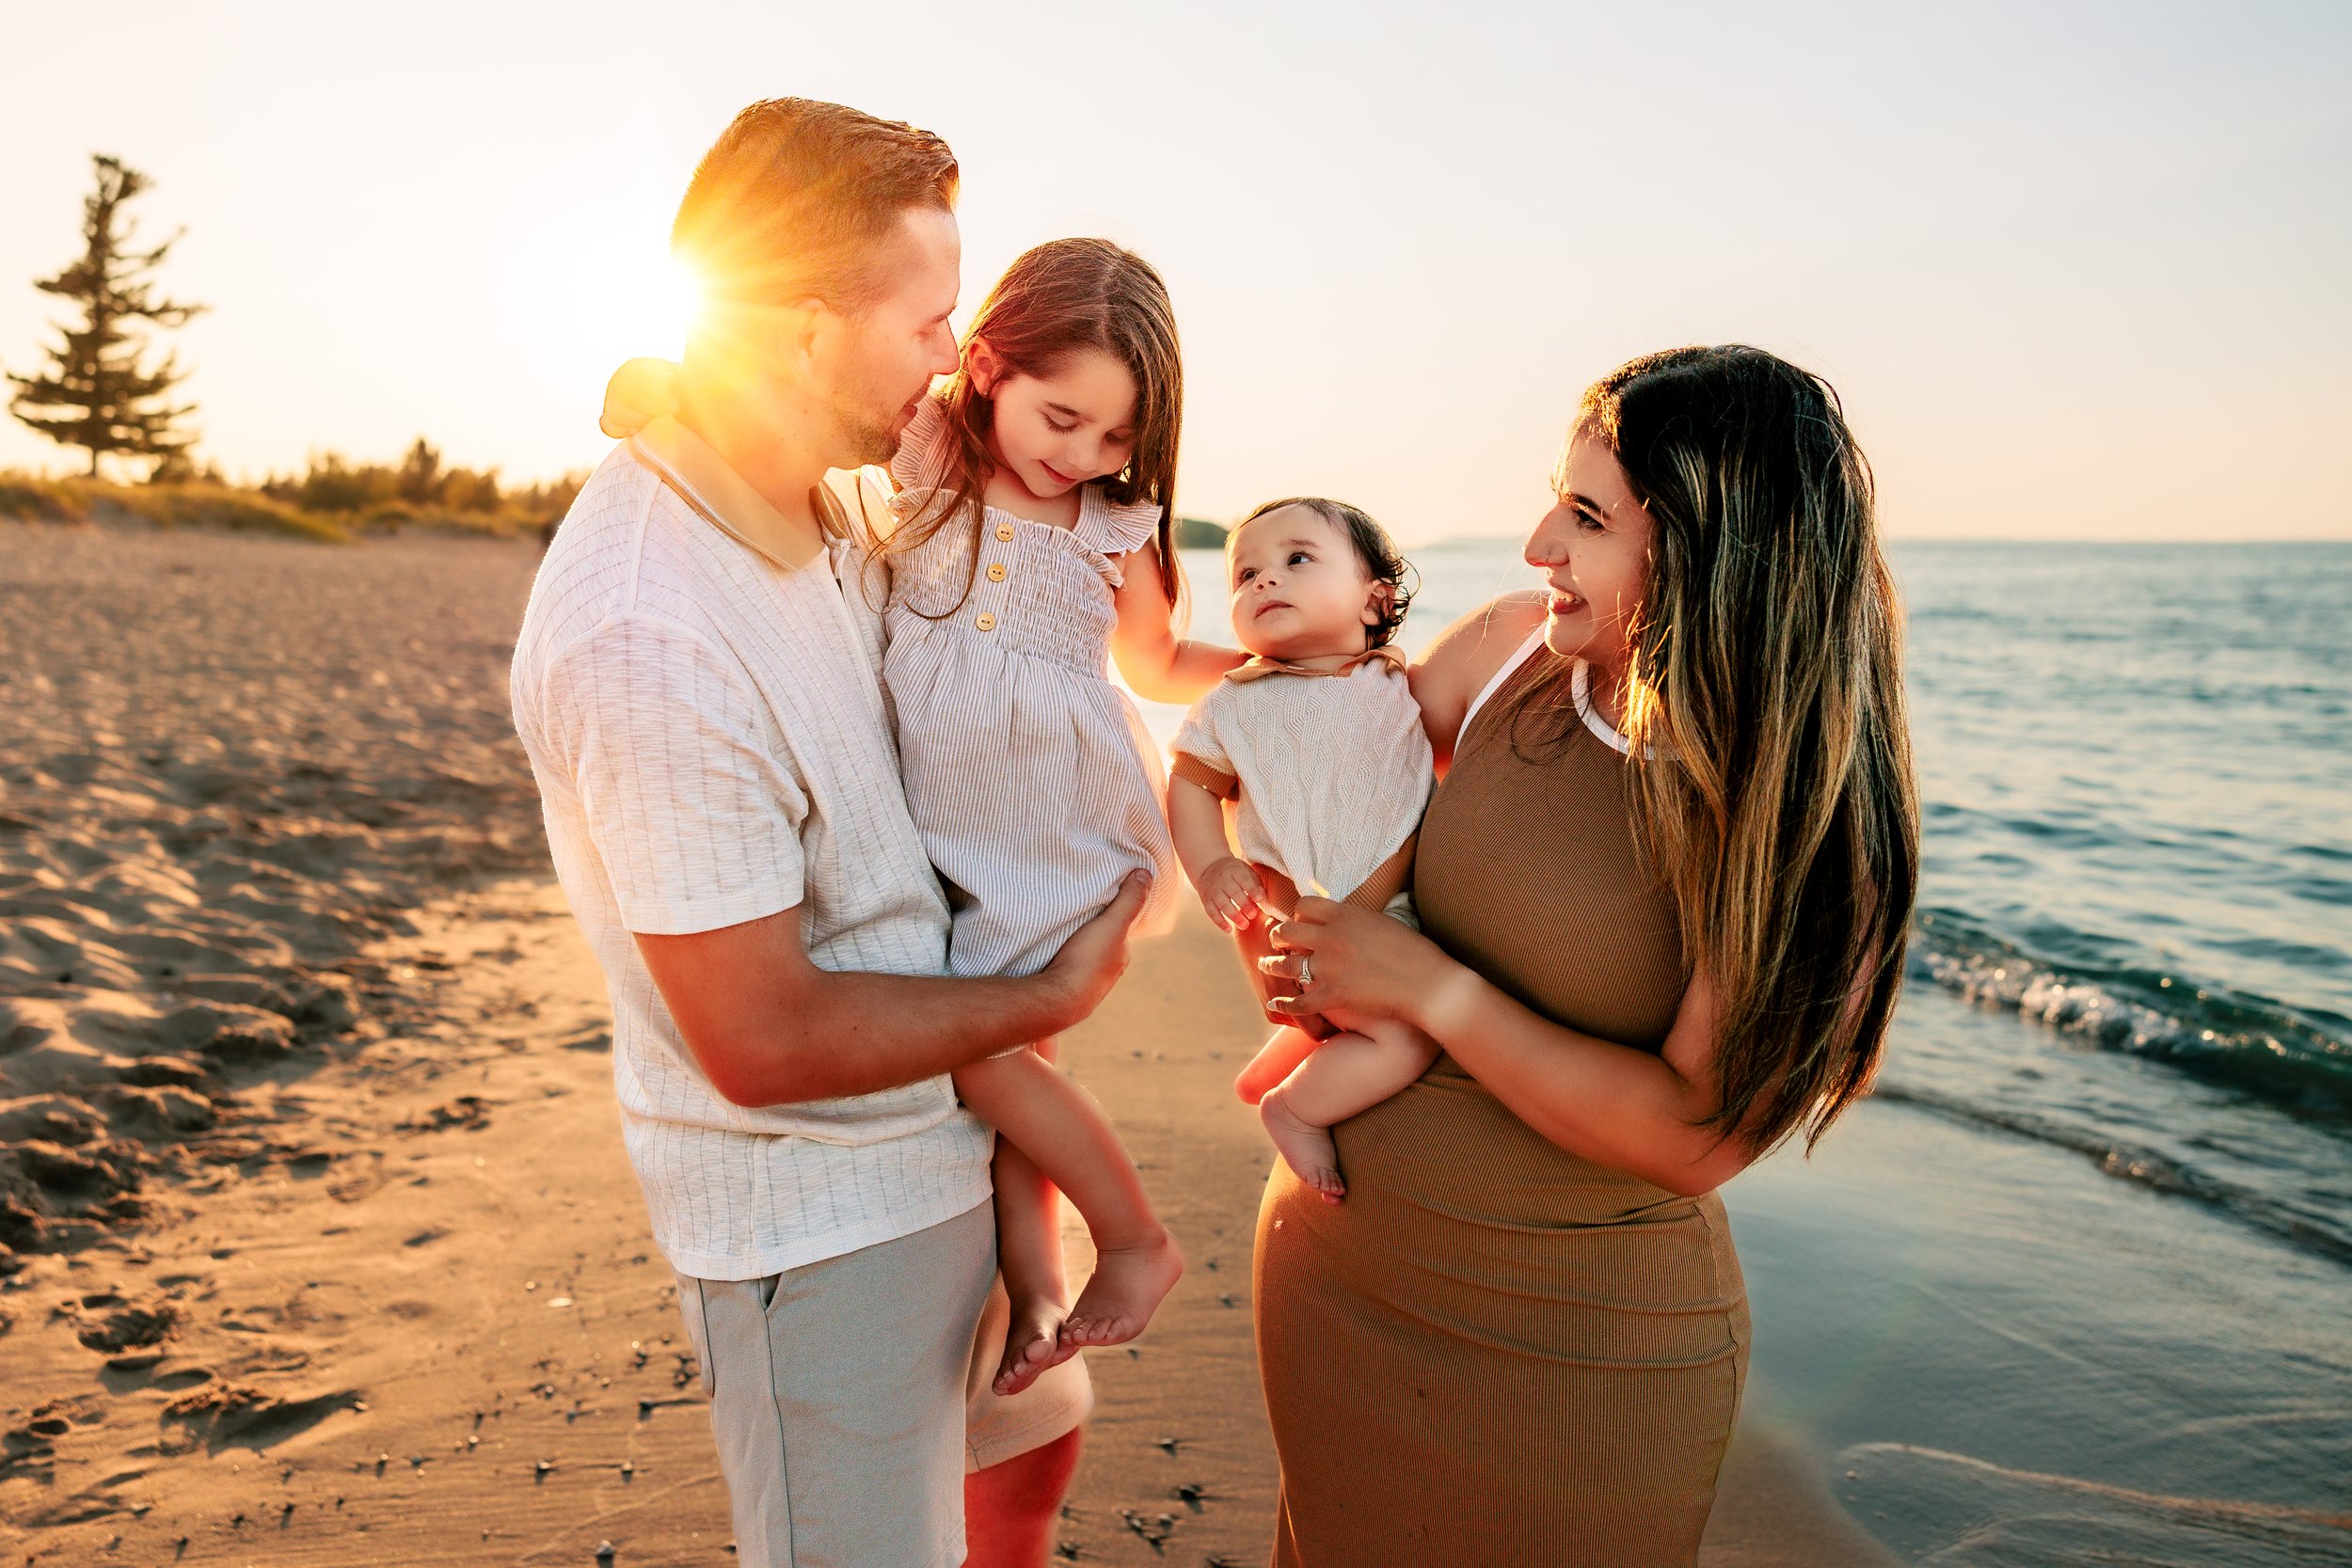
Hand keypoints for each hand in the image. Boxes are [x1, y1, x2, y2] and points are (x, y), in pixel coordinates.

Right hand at [1040, 871, 1149, 1025]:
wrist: (1059, 999)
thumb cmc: (1088, 960)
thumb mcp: (1112, 923)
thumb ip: (1129, 900)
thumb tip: (1147, 873)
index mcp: (1121, 956)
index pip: (1119, 930)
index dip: (1109, 914)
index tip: (1096, 903)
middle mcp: (1109, 972)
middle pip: (1101, 944)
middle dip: (1091, 932)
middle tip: (1074, 917)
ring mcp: (1089, 985)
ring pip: (1084, 958)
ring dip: (1075, 948)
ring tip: (1059, 935)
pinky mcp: (1068, 993)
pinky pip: (1068, 970)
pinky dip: (1062, 961)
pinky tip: (1050, 956)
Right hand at [1194, 856, 1265, 932]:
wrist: (1208, 867)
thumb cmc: (1233, 872)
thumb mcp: (1245, 870)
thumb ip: (1256, 883)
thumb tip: (1263, 898)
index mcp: (1235, 870)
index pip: (1244, 879)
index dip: (1252, 890)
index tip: (1260, 900)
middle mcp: (1222, 879)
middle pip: (1233, 892)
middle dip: (1244, 905)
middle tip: (1253, 915)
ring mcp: (1212, 890)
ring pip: (1222, 904)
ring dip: (1234, 916)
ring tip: (1244, 926)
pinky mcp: (1206, 900)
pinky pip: (1211, 912)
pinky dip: (1219, 921)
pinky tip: (1229, 930)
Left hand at [1258, 897, 1470, 1030]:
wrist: (1428, 983)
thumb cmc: (1415, 952)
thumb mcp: (1383, 922)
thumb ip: (1357, 920)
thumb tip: (1344, 920)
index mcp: (1344, 913)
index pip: (1304, 906)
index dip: (1298, 914)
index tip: (1299, 921)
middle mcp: (1330, 937)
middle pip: (1287, 931)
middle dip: (1279, 936)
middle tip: (1276, 942)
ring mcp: (1328, 967)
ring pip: (1286, 964)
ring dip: (1273, 965)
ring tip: (1267, 965)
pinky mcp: (1332, 995)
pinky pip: (1298, 1000)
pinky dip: (1284, 1003)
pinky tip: (1276, 1003)